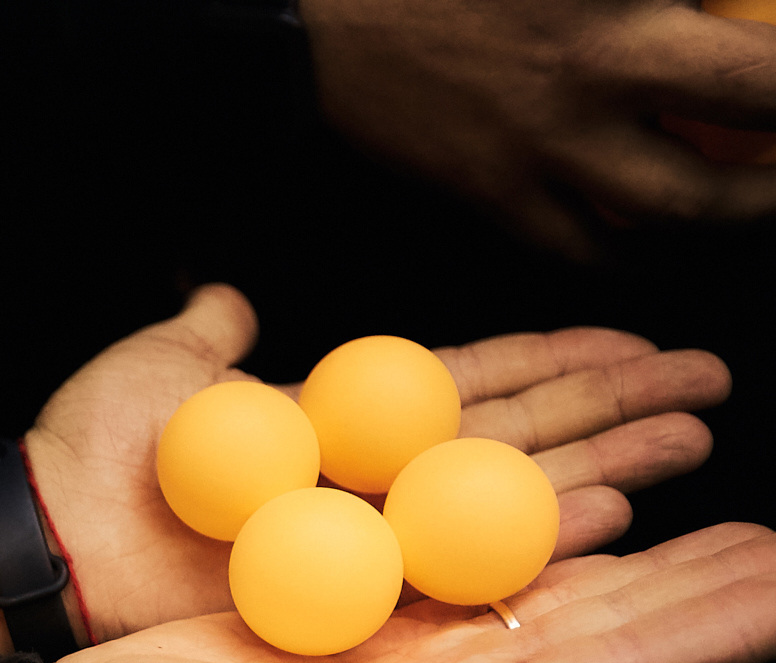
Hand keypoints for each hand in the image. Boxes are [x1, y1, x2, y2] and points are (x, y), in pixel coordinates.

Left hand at [23, 284, 720, 640]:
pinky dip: (531, 541)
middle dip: (612, 415)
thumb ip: (209, 337)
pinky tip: (611, 518)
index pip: (471, 390)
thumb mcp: (158, 372)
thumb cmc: (83, 456)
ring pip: (504, 506)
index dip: (555, 366)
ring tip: (690, 444)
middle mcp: (363, 495)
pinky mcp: (349, 609)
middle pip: (511, 447)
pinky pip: (456, 571)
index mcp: (332, 430)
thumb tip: (230, 299)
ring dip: (603, 471)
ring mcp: (361, 552)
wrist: (36, 544)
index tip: (636, 346)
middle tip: (706, 390)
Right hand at [298, 0, 775, 256]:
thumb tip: (733, 3)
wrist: (316, 23)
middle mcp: (593, 75)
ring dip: (748, 208)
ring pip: (684, 208)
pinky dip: (646, 253)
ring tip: (767, 194)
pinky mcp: (495, 195)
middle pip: (749, 119)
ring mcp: (543, 147)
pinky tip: (672, 239)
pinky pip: (591, 250)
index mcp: (616, 8)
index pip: (759, 64)